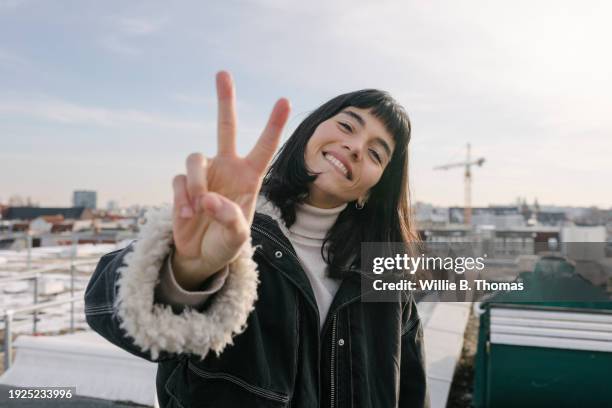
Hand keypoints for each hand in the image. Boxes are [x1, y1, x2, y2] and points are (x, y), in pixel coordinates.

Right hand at [171, 71, 289, 289]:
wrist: (200, 256)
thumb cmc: (226, 245)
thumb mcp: (237, 238)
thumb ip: (230, 219)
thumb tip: (209, 198)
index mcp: (249, 177)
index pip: (264, 147)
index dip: (274, 125)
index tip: (284, 100)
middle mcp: (227, 168)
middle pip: (225, 127)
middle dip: (225, 100)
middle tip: (223, 73)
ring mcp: (204, 174)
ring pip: (195, 157)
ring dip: (195, 182)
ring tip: (199, 209)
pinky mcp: (182, 185)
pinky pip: (179, 180)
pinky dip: (182, 198)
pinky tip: (188, 217)